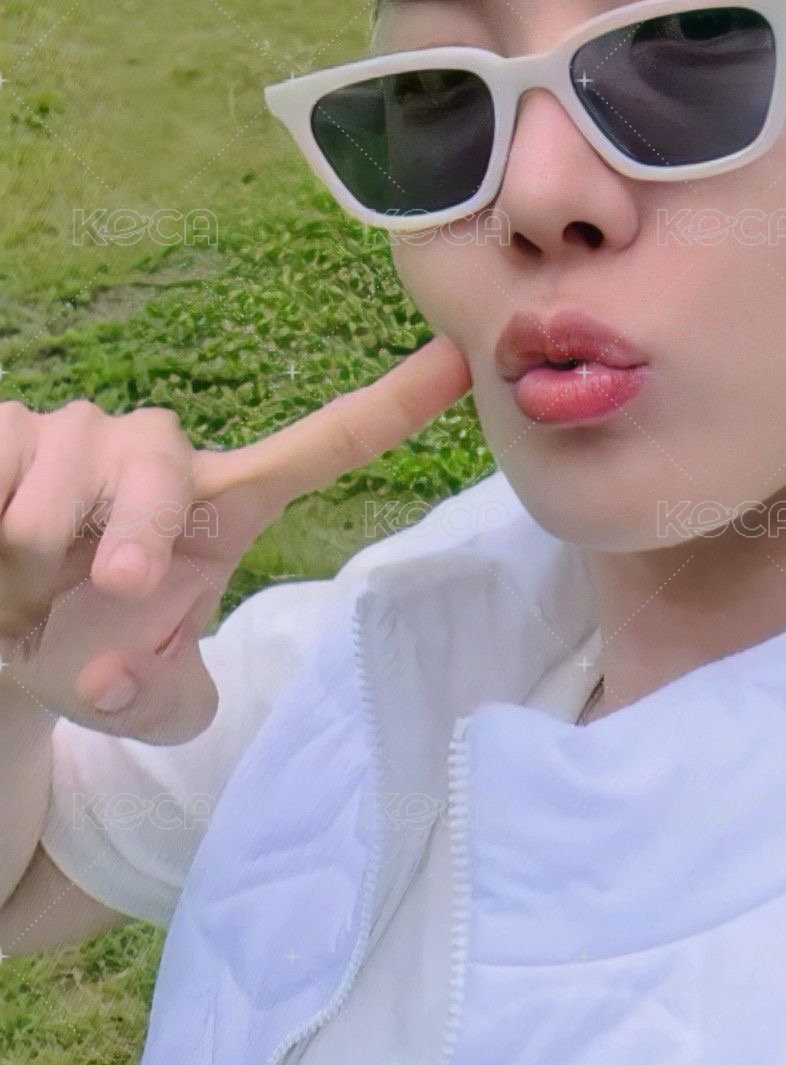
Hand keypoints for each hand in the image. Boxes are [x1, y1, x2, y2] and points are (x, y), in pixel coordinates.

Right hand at [0, 336, 472, 740]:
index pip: (323, 443)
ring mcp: (78, 433)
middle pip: (159, 471)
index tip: (460, 362)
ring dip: (26, 572)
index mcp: (223, 503)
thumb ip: (158, 701)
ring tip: (17, 601)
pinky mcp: (5, 429)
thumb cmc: (86, 653)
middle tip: (111, 590)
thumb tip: (113, 675)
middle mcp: (158, 454)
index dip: (393, 404)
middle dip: (131, 535)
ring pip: (54, 493)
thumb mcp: (141, 699)